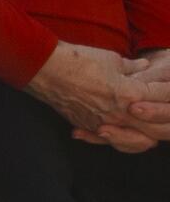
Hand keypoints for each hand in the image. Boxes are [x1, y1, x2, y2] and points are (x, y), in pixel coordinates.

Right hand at [28, 41, 169, 146]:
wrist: (45, 70)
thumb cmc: (78, 60)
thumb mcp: (112, 59)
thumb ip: (133, 68)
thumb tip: (145, 67)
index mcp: (131, 94)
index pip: (164, 97)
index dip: (169, 90)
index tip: (168, 85)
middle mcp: (121, 114)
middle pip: (158, 128)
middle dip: (166, 119)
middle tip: (166, 111)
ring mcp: (104, 124)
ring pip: (138, 142)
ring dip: (147, 136)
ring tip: (150, 130)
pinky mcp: (89, 128)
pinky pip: (112, 142)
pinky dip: (121, 140)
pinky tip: (122, 134)